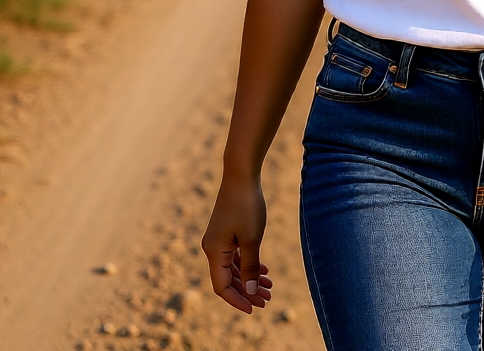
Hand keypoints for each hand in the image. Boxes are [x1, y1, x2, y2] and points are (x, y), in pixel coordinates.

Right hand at [202, 178, 272, 312]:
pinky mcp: (226, 231)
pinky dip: (249, 264)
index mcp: (214, 252)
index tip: (254, 309)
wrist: (241, 175)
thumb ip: (250, 267)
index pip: (222, 287)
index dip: (237, 300)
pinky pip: (235, 255)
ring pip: (233, 267)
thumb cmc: (247, 206)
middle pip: (228, 279)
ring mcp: (219, 240)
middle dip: (248, 291)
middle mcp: (212, 248)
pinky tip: (264, 271)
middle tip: (268, 299)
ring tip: (270, 287)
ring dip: (250, 278)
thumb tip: (249, 292)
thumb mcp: (252, 239)